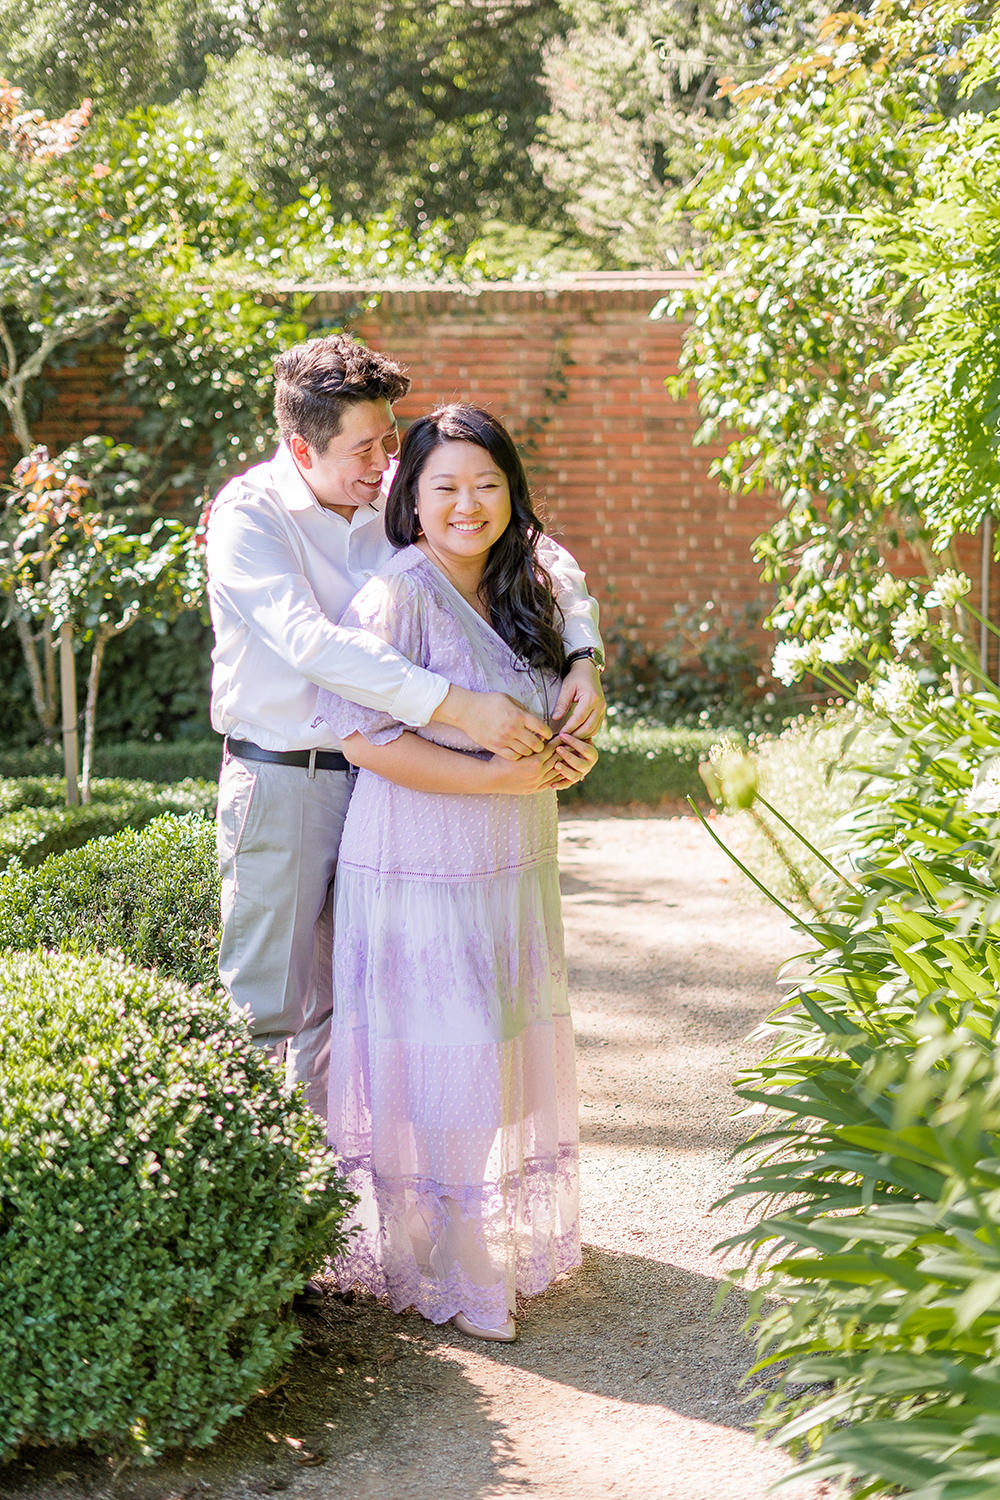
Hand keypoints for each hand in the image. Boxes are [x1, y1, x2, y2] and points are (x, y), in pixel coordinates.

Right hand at [431, 685, 551, 759]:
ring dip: (529, 752)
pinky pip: (513, 756)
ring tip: (529, 748)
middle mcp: (513, 729)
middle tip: (540, 744)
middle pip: (536, 744)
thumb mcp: (508, 699)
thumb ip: (523, 710)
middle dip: (541, 746)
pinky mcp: (495, 747)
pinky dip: (518, 755)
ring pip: (525, 752)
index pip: (542, 728)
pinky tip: (517, 751)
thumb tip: (535, 720)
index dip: (548, 733)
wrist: (466, 710)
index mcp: (519, 715)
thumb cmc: (488, 702)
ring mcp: (504, 739)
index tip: (547, 735)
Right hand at [485, 740, 563, 793]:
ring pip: (556, 773)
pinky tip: (561, 771)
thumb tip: (542, 735)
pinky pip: (551, 783)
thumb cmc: (500, 760)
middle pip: (557, 760)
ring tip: (569, 757)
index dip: (559, 741)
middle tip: (571, 745)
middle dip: (565, 752)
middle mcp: (539, 773)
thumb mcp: (515, 747)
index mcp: (535, 761)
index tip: (564, 735)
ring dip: (564, 765)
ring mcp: (537, 783)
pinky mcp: (534, 790)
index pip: (553, 749)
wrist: (491, 778)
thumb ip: (529, 742)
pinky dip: (557, 777)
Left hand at [551, 730, 598, 789]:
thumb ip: (570, 725)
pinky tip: (552, 785)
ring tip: (556, 765)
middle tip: (558, 749)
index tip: (562, 735)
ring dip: (565, 771)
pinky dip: (560, 785)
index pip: (585, 748)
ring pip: (575, 776)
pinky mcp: (573, 779)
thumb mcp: (573, 729)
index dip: (574, 742)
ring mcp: (581, 773)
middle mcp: (589, 764)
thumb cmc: (570, 735)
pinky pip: (568, 784)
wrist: (571, 749)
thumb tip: (556, 716)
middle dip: (569, 756)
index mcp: (592, 752)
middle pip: (581, 764)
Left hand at [552, 660, 604, 737]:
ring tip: (568, 740)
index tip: (559, 735)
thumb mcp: (567, 687)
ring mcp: (603, 710)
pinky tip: (576, 736)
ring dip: (581, 737)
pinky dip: (586, 734)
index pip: (579, 718)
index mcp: (591, 698)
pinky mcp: (602, 713)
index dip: (569, 728)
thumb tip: (555, 718)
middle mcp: (600, 705)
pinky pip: (595, 728)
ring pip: (593, 730)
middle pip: (588, 727)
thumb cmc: (576, 677)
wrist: (589, 670)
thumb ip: (562, 703)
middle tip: (562, 741)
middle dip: (575, 736)